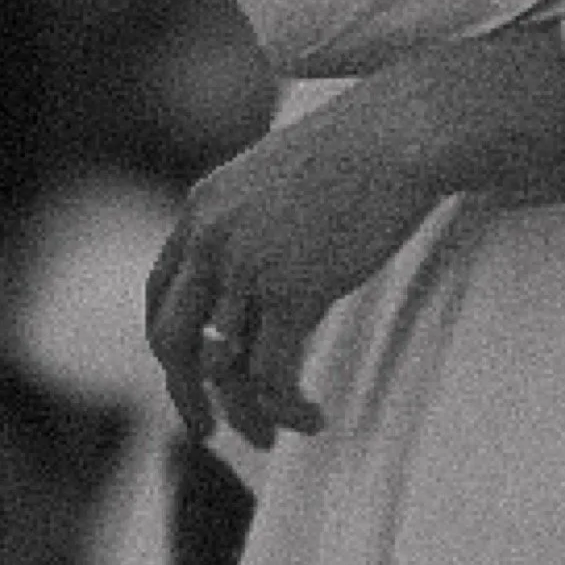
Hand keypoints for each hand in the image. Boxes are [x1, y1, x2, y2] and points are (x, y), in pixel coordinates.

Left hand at [145, 75, 451, 450]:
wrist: (402, 129)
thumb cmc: (359, 145)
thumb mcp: (278, 176)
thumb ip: (249, 224)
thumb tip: (249, 294)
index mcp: (203, 206)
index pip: (161, 293)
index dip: (172, 344)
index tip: (190, 378)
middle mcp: (212, 238)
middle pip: (174, 341)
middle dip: (187, 396)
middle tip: (208, 432)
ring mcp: (249, 265)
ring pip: (225, 369)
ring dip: (246, 415)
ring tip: (273, 435)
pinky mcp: (292, 291)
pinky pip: (273, 377)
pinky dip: (287, 409)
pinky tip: (313, 417)